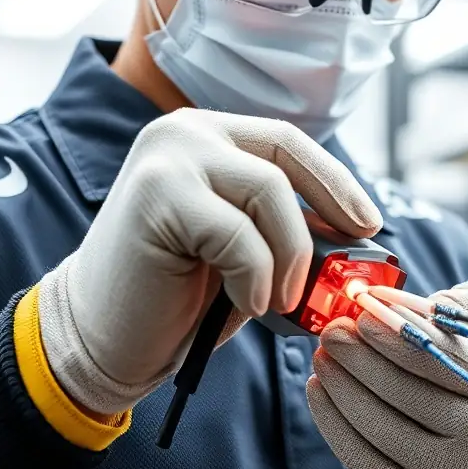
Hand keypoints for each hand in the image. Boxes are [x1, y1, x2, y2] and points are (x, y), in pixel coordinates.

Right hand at [37, 108, 381, 415]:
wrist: (99, 336)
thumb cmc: (177, 296)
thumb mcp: (244, 250)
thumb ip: (285, 226)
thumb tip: (354, 229)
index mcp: (205, 136)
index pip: (287, 141)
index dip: (334, 179)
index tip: (368, 222)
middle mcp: (183, 132)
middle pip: (284, 154)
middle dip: (329, 205)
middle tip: (346, 260)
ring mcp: (166, 157)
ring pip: (268, 191)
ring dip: (288, 255)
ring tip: (279, 299)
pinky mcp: (156, 194)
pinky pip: (239, 234)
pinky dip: (256, 277)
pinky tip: (244, 304)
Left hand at [307, 281, 467, 468]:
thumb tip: (425, 306)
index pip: (451, 357)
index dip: (402, 331)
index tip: (367, 307)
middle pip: (409, 392)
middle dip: (362, 356)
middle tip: (334, 330)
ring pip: (380, 425)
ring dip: (341, 385)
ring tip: (323, 354)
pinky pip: (361, 459)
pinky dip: (332, 421)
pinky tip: (318, 389)